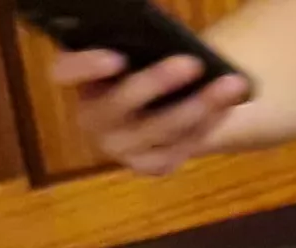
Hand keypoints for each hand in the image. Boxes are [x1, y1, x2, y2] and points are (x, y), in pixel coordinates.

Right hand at [52, 46, 260, 176]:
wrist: (164, 101)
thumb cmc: (145, 62)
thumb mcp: (137, 49)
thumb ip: (139, 43)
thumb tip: (165, 36)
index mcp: (80, 79)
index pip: (64, 73)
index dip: (85, 66)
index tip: (116, 57)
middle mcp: (92, 118)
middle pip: (117, 105)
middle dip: (156, 83)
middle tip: (191, 63)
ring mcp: (120, 147)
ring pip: (158, 129)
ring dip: (198, 105)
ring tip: (231, 84)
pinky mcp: (150, 164)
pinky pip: (180, 147)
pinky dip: (208, 123)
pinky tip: (228, 104)